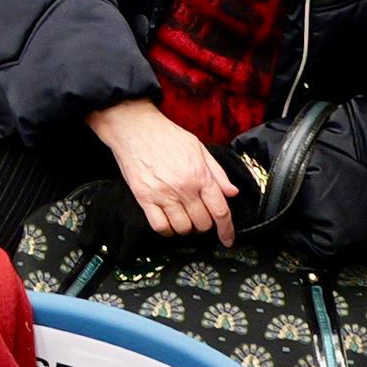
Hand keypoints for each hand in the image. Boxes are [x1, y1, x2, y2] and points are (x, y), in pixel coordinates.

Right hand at [93, 99, 236, 240]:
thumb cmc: (166, 135)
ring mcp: (163, 194)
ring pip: (183, 228)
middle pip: (202, 223)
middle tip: (199, 216)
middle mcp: (184, 187)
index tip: (228, 240)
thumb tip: (232, 193)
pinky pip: (160, 226)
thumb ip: (217, 172)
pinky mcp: (144, 197)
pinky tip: (168, 222)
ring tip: (183, 217)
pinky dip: (167, 230)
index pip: (220, 211)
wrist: (134, 126)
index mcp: (200, 175)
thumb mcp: (198, 148)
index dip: (227, 230)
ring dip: (186, 228)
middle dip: (204, 224)